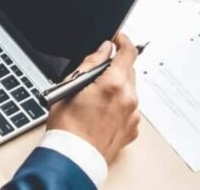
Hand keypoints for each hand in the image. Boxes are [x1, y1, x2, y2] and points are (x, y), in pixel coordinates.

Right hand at [46, 33, 141, 162]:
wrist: (72, 159)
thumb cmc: (67, 127)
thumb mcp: (70, 87)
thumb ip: (91, 64)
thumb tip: (104, 49)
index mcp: (114, 84)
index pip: (128, 52)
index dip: (123, 41)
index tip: (118, 40)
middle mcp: (128, 98)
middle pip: (129, 71)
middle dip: (116, 68)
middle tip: (97, 75)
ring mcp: (132, 115)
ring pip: (129, 91)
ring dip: (117, 88)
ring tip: (95, 99)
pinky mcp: (132, 129)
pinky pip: (129, 109)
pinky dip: (119, 106)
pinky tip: (102, 113)